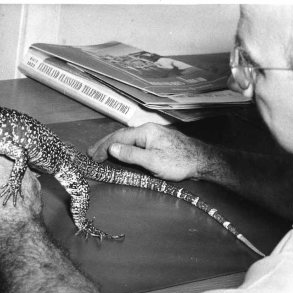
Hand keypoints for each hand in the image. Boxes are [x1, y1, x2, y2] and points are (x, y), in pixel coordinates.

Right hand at [87, 123, 210, 181]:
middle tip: (90, 152)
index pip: (118, 138)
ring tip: (100, 151)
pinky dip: (123, 146)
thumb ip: (131, 155)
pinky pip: (134, 142)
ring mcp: (153, 135)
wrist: (202, 161)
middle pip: (121, 135)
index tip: (92, 156)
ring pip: (127, 138)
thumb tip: (112, 149)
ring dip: (112, 145)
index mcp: (145, 132)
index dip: (104, 147)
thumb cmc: (179, 162)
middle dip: (104, 144)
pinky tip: (119, 151)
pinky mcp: (157, 142)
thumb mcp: (153, 161)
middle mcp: (148, 130)